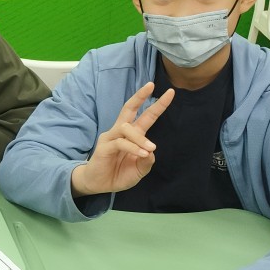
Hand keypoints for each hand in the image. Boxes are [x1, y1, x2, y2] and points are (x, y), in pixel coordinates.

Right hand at [71, 82, 174, 197]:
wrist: (99, 184)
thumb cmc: (118, 174)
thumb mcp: (139, 169)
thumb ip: (147, 160)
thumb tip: (151, 151)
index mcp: (132, 135)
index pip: (145, 115)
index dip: (157, 105)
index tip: (170, 93)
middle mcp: (120, 132)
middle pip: (129, 108)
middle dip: (140, 96)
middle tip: (151, 85)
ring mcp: (111, 137)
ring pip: (127, 127)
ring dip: (141, 138)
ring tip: (149, 149)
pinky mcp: (104, 147)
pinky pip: (120, 142)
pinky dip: (133, 147)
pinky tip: (141, 154)